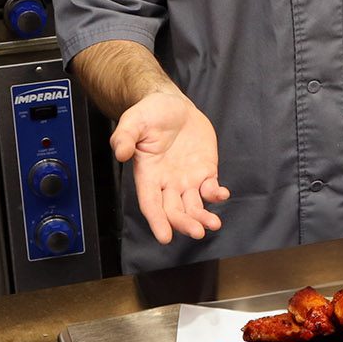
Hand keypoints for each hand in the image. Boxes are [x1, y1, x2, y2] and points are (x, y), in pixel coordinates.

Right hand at [111, 90, 230, 245]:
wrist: (172, 104)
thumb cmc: (149, 114)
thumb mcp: (133, 121)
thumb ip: (124, 137)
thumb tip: (120, 153)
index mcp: (147, 175)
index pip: (151, 204)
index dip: (157, 221)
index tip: (164, 237)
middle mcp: (167, 183)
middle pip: (175, 211)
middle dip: (185, 223)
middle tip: (197, 232)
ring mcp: (187, 179)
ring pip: (195, 206)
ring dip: (203, 217)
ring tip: (213, 225)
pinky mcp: (205, 170)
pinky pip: (211, 188)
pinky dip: (216, 194)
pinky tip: (222, 195)